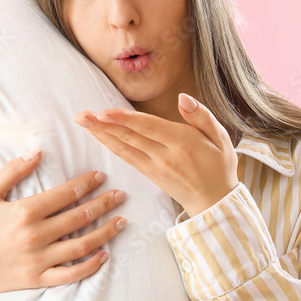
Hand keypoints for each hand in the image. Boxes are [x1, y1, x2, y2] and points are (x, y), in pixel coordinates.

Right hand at [0, 151, 127, 296]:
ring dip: (106, 232)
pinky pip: (71, 274)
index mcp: (24, 211)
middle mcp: (35, 235)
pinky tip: (104, 255)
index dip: (87, 184)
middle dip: (104, 204)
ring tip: (121, 221)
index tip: (102, 176)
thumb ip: (12, 171)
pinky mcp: (38, 279)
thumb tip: (36, 151)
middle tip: (121, 195)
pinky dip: (91, 266)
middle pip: (80, 217)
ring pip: (82, 245)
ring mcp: (38, 259)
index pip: (66, 194)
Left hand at [73, 93, 239, 218]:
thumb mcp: (220, 138)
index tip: (103, 111)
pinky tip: (98, 136)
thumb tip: (183, 97)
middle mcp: (165, 156)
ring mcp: (155, 167)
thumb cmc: (219, 166)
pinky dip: (110, 146)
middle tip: (81, 114)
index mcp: (182, 143)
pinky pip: (126, 157)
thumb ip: (201, 116)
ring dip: (101, 134)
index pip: (148, 128)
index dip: (125, 119)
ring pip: (124, 147)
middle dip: (103, 124)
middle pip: (129, 136)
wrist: (215, 203)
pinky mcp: (149, 174)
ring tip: (83, 122)